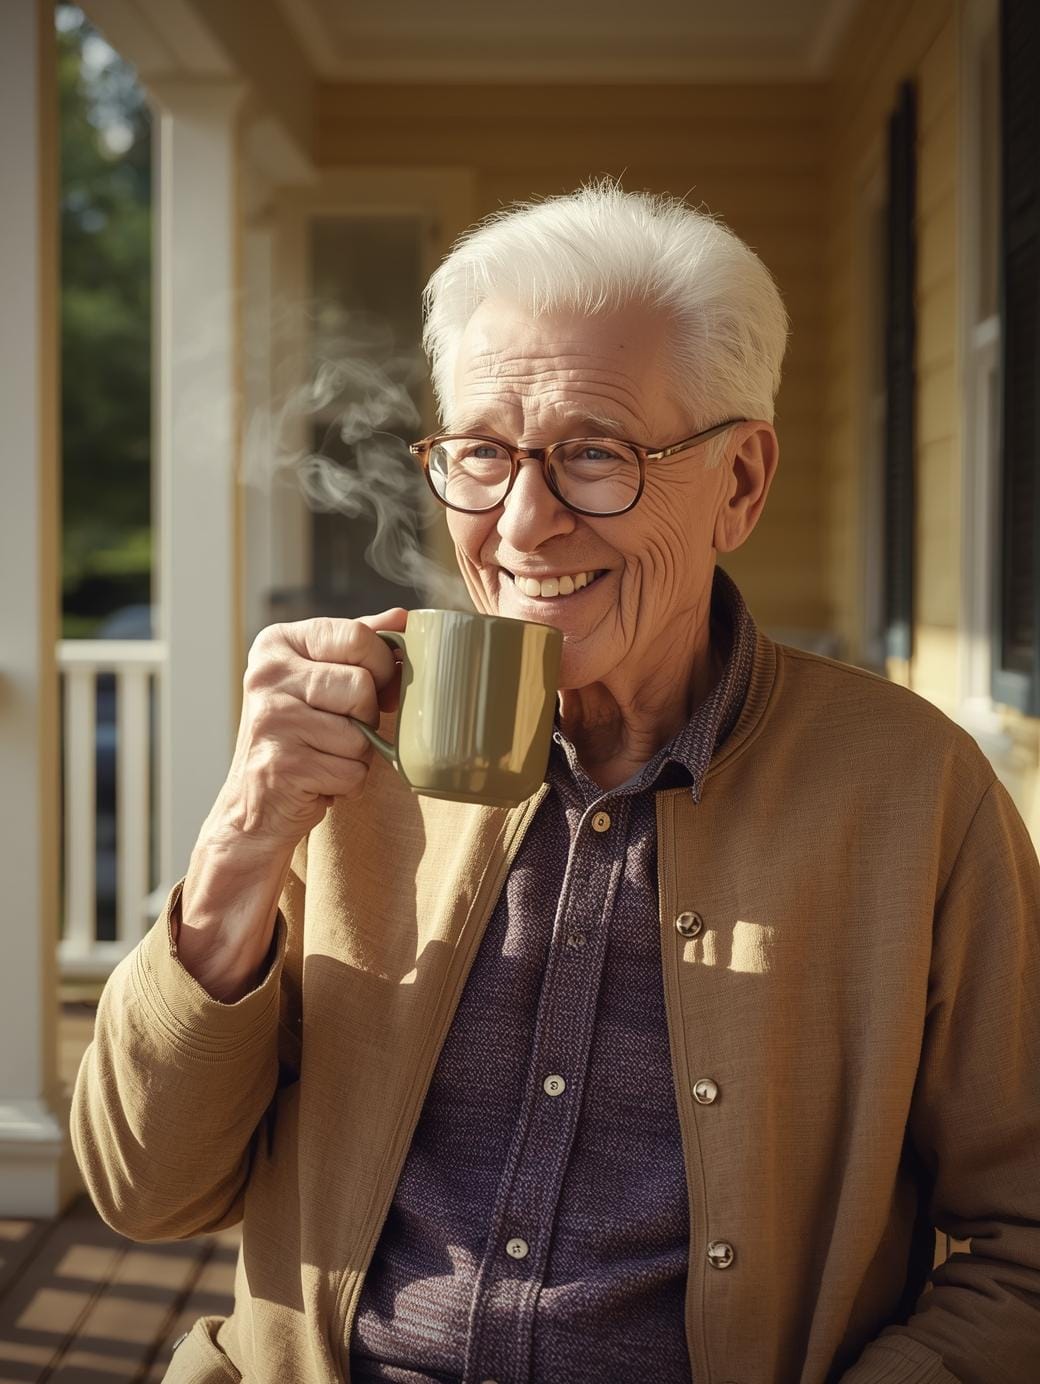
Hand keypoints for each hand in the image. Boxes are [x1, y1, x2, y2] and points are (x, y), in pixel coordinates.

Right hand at [205, 607, 408, 855]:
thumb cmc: (298, 734)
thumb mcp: (320, 676)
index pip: (357, 635)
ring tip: (325, 754)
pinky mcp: (282, 764)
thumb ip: (358, 645)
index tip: (376, 683)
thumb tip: (403, 617)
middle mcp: (267, 676)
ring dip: (357, 754)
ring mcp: (272, 719)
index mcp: (277, 643)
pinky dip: (347, 782)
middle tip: (341, 727)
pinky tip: (319, 779)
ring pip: (361, 734)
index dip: (382, 663)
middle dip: (367, 715)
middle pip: (363, 686)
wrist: (255, 804)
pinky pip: (351, 771)